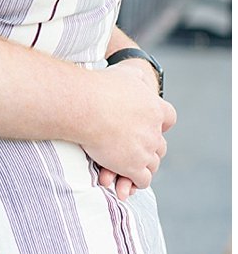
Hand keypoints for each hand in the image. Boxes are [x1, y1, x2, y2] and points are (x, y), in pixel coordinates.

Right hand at [78, 61, 175, 189]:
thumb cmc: (98, 87)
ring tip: (128, 170)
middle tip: (134, 150)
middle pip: (160, 145)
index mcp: (154, 108)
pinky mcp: (132, 166)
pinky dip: (134, 182)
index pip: (168, 118)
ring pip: (152, 164)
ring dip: (141, 167)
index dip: (160, 124)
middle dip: (149, 149)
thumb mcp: (123, 73)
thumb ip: (134, 75)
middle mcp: (154, 131)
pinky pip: (142, 180)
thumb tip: (137, 71)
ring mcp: (145, 150)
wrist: (85, 106)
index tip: (149, 126)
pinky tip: (125, 183)